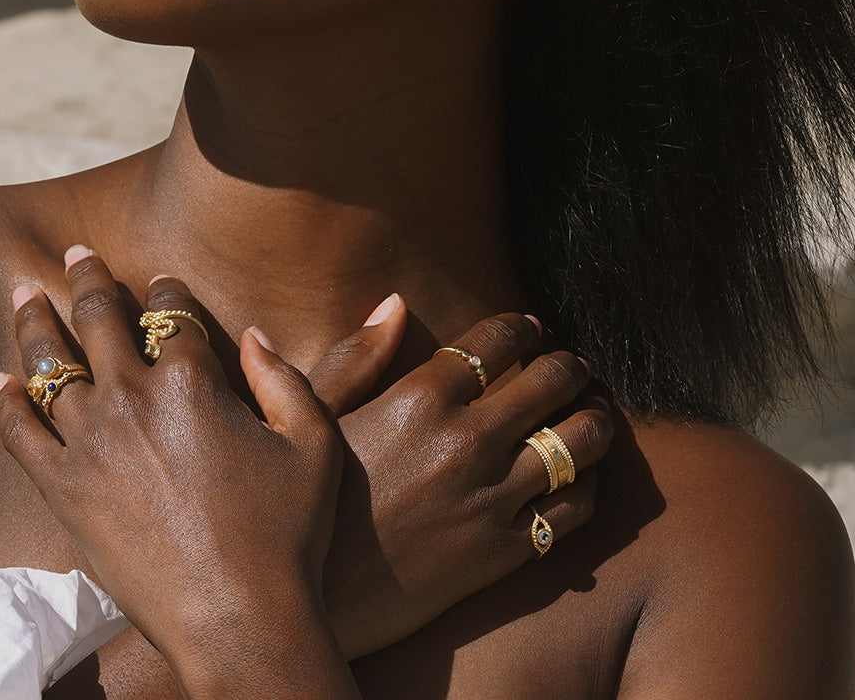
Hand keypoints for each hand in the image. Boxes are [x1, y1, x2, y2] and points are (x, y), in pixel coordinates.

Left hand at [0, 249, 347, 695]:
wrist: (238, 618)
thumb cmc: (287, 533)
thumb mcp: (314, 442)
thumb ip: (286, 378)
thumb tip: (254, 335)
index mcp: (194, 379)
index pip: (171, 310)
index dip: (166, 287)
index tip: (160, 278)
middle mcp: (134, 398)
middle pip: (101, 317)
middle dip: (88, 276)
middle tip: (76, 253)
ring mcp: (91, 443)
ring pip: (51, 363)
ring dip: (36, 321)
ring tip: (23, 291)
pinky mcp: (63, 491)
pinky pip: (19, 434)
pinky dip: (7, 402)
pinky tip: (0, 380)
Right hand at [271, 302, 613, 656]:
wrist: (313, 601)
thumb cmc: (308, 501)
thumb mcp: (316, 416)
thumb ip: (358, 354)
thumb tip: (393, 302)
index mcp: (420, 397)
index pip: (496, 340)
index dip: (522, 327)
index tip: (530, 327)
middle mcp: (467, 440)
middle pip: (551, 382)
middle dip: (569, 366)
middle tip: (571, 366)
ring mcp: (492, 497)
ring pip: (578, 442)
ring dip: (594, 418)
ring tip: (592, 411)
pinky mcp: (506, 551)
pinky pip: (574, 508)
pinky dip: (587, 483)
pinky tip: (579, 475)